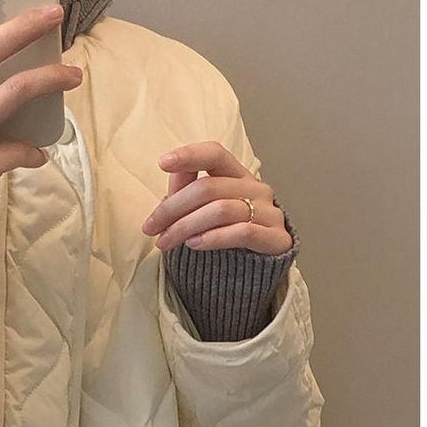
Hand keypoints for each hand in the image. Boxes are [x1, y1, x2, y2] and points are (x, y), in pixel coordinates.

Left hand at [140, 142, 292, 253]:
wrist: (256, 272)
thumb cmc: (225, 236)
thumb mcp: (201, 210)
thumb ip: (186, 188)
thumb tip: (169, 168)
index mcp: (237, 176)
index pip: (215, 154)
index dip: (190, 155)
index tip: (162, 163)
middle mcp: (256, 189)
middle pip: (208, 188)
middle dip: (172, 208)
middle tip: (150, 228)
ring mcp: (269, 213)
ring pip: (221, 210)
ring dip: (186, 226)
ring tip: (165, 242)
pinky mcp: (276, 239)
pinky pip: (242, 232)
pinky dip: (214, 237)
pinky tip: (194, 244)